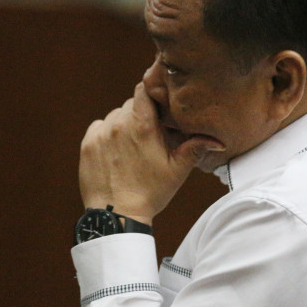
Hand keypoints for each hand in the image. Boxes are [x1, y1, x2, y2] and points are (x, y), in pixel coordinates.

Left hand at [78, 82, 224, 223]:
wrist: (117, 216)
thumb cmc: (150, 193)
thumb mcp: (177, 170)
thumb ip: (195, 148)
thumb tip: (218, 140)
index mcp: (143, 125)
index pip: (143, 90)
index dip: (151, 92)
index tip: (158, 101)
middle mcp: (119, 124)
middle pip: (130, 105)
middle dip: (141, 115)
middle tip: (150, 133)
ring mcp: (101, 134)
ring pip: (115, 116)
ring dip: (124, 124)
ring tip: (132, 145)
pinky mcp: (88, 144)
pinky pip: (99, 127)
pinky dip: (107, 133)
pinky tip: (116, 151)